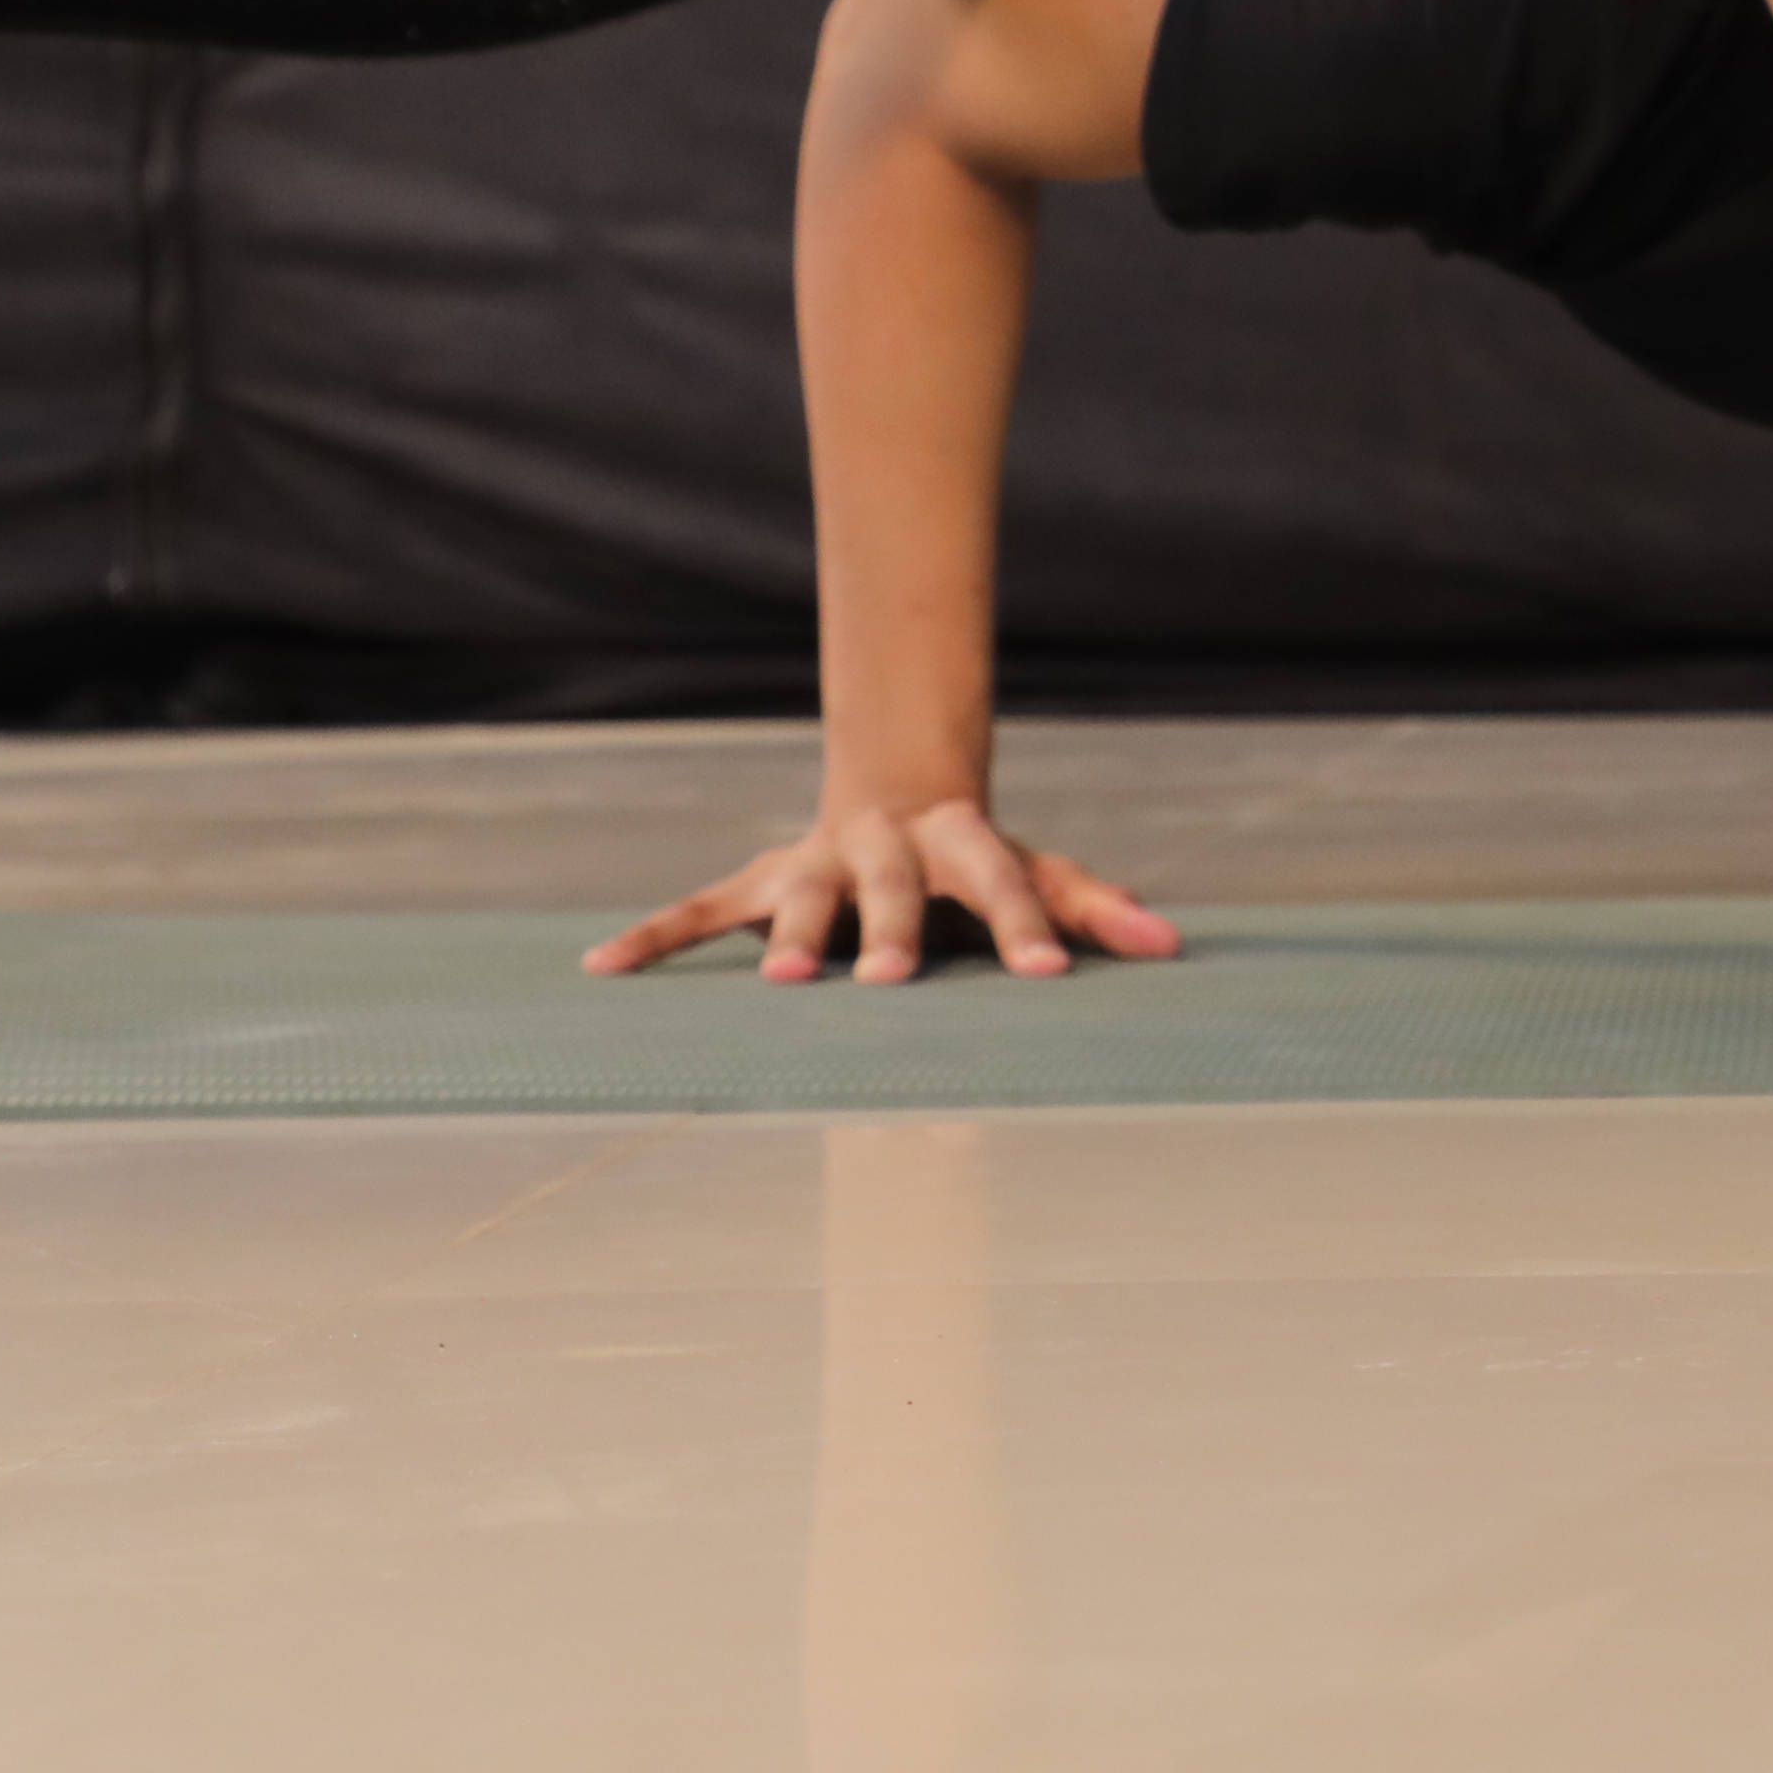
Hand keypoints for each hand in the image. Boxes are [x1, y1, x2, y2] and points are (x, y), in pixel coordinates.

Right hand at [580, 789, 1183, 984]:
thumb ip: (1095, 907)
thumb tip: (1172, 945)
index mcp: (960, 841)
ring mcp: (813, 864)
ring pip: (796, 896)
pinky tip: (600, 972)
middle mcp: (882, 846)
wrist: (894, 785)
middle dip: (888, 931)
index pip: (1002, 880)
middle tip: (881, 983)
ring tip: (776, 986)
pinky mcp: (756, 885)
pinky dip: (652, 940)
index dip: (1026, 927)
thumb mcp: (1041, 871)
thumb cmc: (979, 856)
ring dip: (787, 936)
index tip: (1048, 979)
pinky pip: (698, 911)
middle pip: (891, 885)